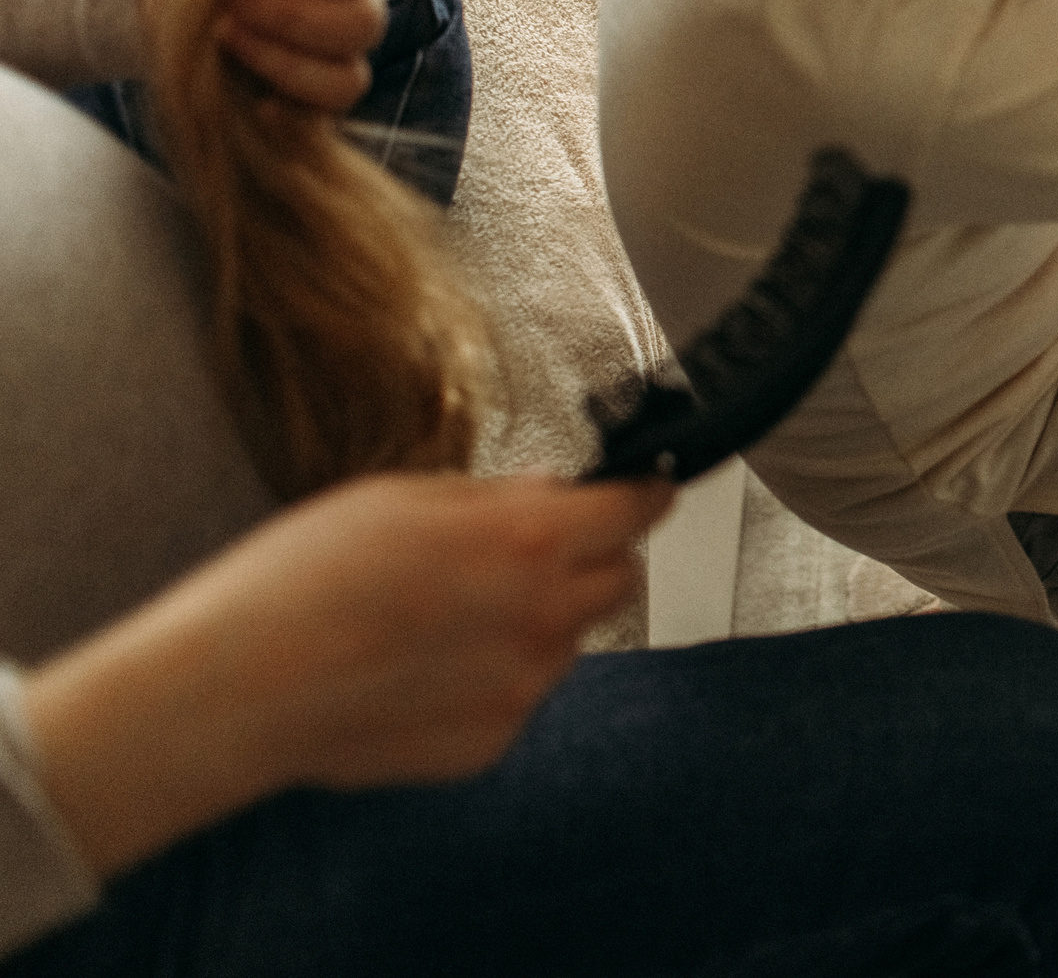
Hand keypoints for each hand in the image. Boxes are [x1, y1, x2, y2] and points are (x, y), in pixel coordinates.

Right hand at [22, 474, 670, 878]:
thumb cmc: (301, 581)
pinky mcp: (490, 744)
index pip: (633, 512)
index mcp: (529, 541)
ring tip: (444, 619)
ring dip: (537, 620)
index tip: (642, 492)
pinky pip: (519, 696)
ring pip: (569, 640)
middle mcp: (544, 617)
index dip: (640, 496)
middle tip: (534, 552)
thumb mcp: (401, 498)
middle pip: (620, 579)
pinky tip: (419, 671)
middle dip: (593, 559)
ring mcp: (522, 688)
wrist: (236, 690)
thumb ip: (496, 499)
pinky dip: (491, 678)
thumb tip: (553, 492)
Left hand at [142, 0, 388, 109]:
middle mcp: (360, 6)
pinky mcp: (314, 100)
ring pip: (347, 79)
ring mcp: (341, 58)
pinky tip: (256, 101)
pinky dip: (291, 115)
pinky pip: (324, 121)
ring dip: (282, 62)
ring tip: (224, 35)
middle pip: (362, 24)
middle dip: (288, 13)